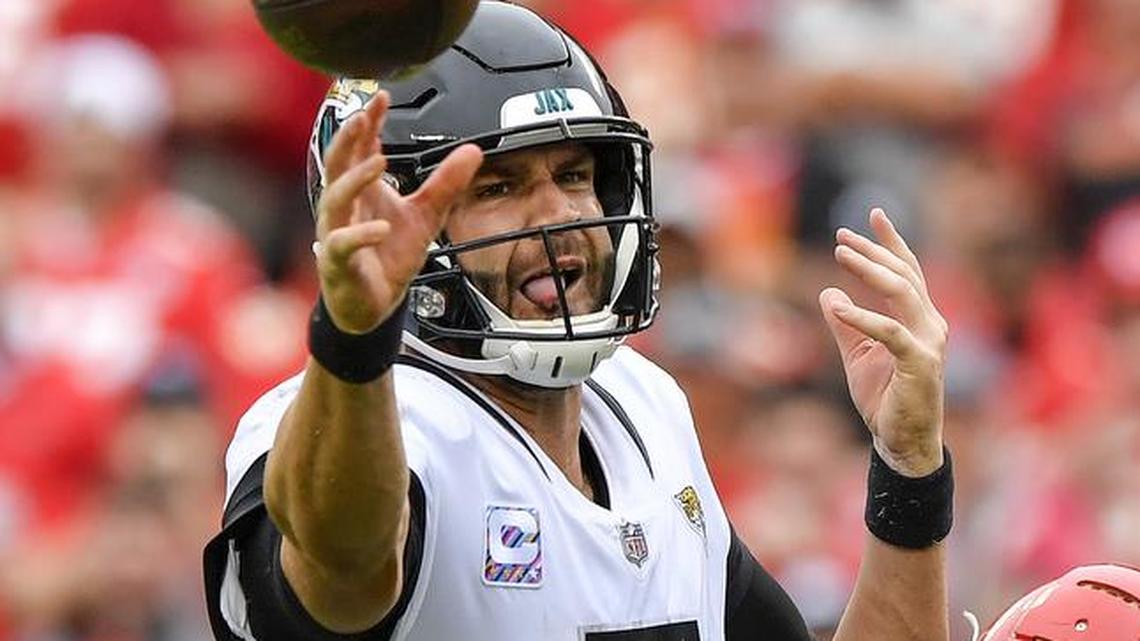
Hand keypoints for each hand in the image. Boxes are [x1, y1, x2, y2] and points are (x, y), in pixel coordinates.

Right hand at [315, 90, 482, 332]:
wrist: (374, 303)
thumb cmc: (389, 255)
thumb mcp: (427, 215)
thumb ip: (446, 183)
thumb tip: (473, 150)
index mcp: (362, 190)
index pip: (360, 148)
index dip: (369, 122)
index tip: (382, 97)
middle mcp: (344, 205)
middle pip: (337, 163)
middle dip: (348, 138)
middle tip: (363, 116)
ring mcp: (337, 231)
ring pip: (335, 198)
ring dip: (355, 178)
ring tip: (379, 162)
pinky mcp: (338, 261)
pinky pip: (342, 244)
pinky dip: (360, 234)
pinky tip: (380, 227)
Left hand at [819, 208, 947, 476]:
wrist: (901, 441)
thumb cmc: (884, 397)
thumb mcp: (856, 354)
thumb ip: (845, 324)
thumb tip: (828, 293)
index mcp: (920, 319)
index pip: (908, 271)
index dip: (891, 242)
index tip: (872, 214)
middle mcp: (930, 324)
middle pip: (904, 274)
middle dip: (874, 250)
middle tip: (842, 234)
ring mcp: (929, 343)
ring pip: (902, 292)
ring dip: (871, 270)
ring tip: (840, 253)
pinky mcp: (920, 364)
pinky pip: (891, 332)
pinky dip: (863, 317)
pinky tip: (838, 307)